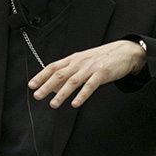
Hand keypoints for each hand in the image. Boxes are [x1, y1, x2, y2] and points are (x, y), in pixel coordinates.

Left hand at [28, 39, 145, 108]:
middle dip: (46, 86)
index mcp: (73, 59)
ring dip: (61, 94)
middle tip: (37, 95)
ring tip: (53, 104)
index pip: (53, 66)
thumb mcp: (83, 62)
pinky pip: (90, 86)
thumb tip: (55, 87)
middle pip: (59, 74)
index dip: (41, 75)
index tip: (31, 85)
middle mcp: (79, 63)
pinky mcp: (102, 74)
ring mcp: (90, 68)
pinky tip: (75, 103)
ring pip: (72, 81)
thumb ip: (69, 73)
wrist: (124, 52)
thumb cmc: (102, 58)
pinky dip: (81, 95)